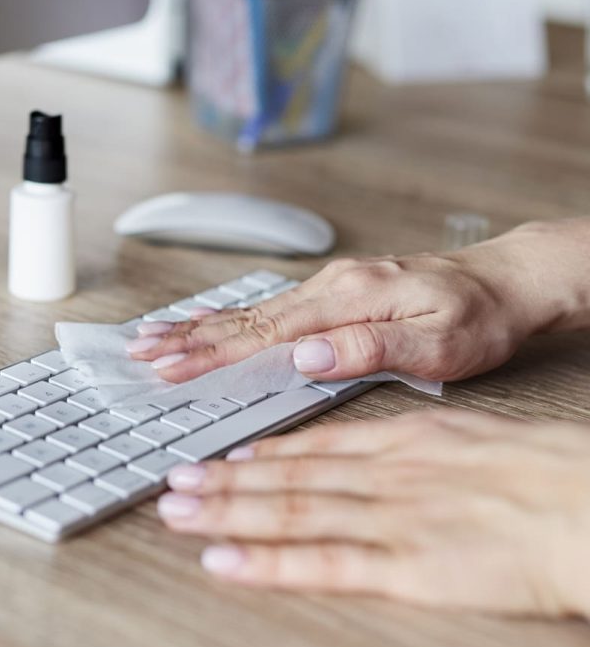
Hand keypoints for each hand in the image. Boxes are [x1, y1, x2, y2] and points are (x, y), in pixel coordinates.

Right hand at [127, 219, 589, 383]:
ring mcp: (330, 287)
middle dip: (188, 335)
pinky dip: (232, 315)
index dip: (210, 352)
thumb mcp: (441, 343)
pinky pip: (271, 306)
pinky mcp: (334, 293)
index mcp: (347, 299)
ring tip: (159, 334)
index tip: (168, 364)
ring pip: (252, 309)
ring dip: (201, 325)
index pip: (263, 333)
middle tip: (140, 347)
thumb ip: (371, 348)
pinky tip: (213, 320)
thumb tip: (306, 357)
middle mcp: (330, 287)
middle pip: (244, 316)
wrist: (505, 282)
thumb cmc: (480, 317)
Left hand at [157, 409, 589, 618]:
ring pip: (288, 512)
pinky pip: (321, 564)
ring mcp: (387, 518)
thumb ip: (413, 447)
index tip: (224, 457)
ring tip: (180, 510)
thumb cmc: (541, 470)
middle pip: (286, 477)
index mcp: (401, 442)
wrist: (584, 500)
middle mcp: (381, 475)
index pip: (313, 447)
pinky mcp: (404, 567)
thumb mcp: (466, 436)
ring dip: (227, 511)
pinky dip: (266, 562)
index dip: (261, 455)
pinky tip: (225, 560)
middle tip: (176, 481)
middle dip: (224, 481)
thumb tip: (379, 453)